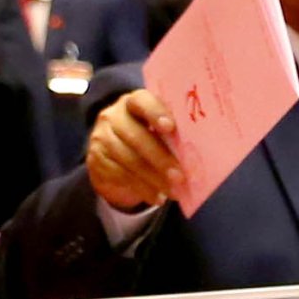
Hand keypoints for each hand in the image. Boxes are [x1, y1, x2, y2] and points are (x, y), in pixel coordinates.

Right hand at [86, 86, 183, 211]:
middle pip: (136, 136)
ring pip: (128, 159)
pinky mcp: (96, 159)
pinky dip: (142, 188)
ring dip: (154, 178)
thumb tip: (202, 150)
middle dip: (160, 158)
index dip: (156, 113)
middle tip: (180, 176)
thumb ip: (174, 134)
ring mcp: (101, 137)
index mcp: (134, 102)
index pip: (142, 101)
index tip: (171, 128)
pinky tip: (157, 197)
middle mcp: (113, 116)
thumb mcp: (159, 131)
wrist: (114, 157)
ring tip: (174, 192)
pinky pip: (120, 175)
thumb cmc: (149, 138)